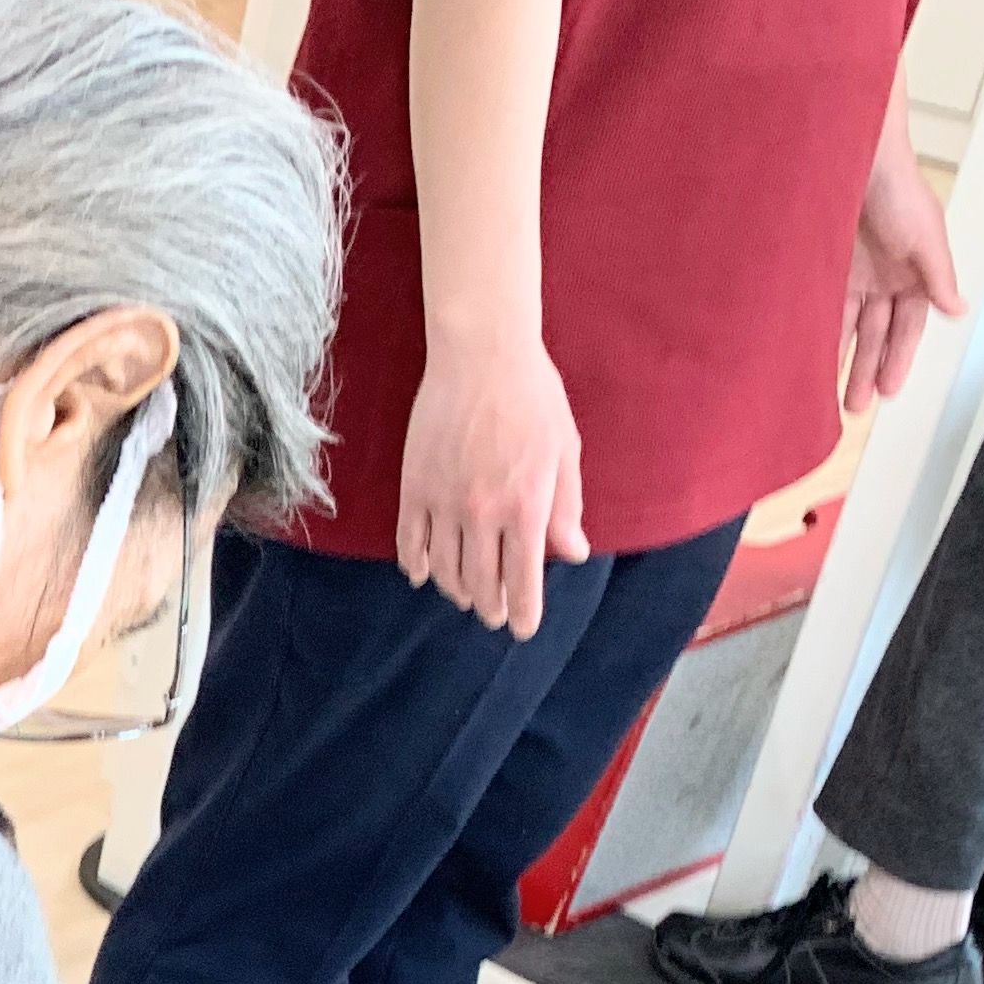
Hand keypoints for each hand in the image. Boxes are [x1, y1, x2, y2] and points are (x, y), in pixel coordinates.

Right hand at [399, 328, 584, 640]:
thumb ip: (566, 507)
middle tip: (495, 615)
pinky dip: (416, 565)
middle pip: (481, 583)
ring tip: (465, 596)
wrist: (482, 355)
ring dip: (456, 589)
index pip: (524, 579)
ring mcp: (443, 503)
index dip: (524, 611)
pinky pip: (410, 541)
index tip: (523, 629)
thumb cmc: (534, 397)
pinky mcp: (414, 488)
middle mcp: (483, 514)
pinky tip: (422, 574)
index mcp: (527, 506)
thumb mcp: (565, 452)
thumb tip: (572, 553)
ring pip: (444, 568)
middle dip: (491, 607)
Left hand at [845, 122, 962, 413]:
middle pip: (876, 335)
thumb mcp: (926, 236)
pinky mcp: (824, 270)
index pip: (907, 328)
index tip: (888, 391)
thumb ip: (938, 276)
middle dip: (867, 370)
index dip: (898, 359)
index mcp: (915, 275)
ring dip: (841, 361)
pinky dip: (817, 335)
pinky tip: (805, 361)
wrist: (854, 157)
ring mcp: (853, 276)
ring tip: (829, 397)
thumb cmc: (897, 189)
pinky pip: (821, 311)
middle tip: (856, 406)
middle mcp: (885, 280)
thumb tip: (958, 310)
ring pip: (847, 329)